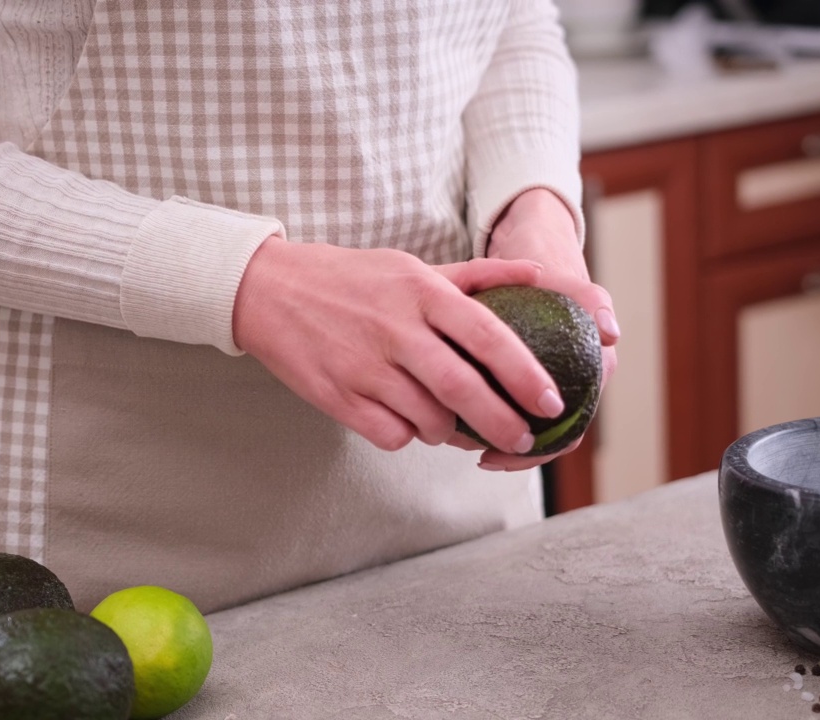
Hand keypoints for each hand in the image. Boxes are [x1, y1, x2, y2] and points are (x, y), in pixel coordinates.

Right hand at [232, 237, 570, 452]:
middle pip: (462, 388)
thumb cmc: (351, 278)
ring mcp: (363, 366)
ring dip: (449, 431)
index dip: (524, 373)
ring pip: (427, 420)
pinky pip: (391, 434)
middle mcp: (395, 329)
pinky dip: (407, 435)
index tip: (551, 400)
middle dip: (501, 422)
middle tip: (524, 439)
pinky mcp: (337, 396)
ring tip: (451, 423)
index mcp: (420, 292)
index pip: (487, 336)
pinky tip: (405, 420)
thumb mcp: (412, 266)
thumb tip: (538, 274)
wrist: (268, 291)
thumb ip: (476, 276)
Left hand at [459, 188, 619, 470]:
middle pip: (544, 440)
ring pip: (522, 427)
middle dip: (509, 452)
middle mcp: (572, 383)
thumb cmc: (547, 263)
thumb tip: (610, 334)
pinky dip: (479, 417)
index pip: (570, 430)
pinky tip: (452, 420)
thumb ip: (588, 299)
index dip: (539, 450)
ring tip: (456, 438)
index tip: (500, 453)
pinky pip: (501, 406)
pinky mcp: (517, 375)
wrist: (530, 247)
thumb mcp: (564, 277)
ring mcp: (544, 380)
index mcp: (591, 371)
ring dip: (490, 438)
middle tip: (474, 452)